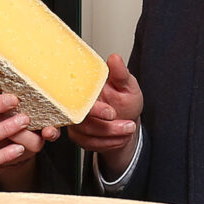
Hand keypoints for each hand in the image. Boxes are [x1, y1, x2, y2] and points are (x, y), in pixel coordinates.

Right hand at [71, 54, 141, 170]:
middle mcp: (75, 105)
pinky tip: (120, 137)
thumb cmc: (124, 101)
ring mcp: (74, 122)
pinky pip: (89, 144)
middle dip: (108, 127)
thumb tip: (115, 58)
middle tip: (129, 126)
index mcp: (84, 89)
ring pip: (87, 135)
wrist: (126, 120)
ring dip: (112, 136)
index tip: (112, 113)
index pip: (81, 101)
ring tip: (129, 129)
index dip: (96, 109)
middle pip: (83, 122)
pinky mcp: (77, 136)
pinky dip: (108, 143)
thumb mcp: (128, 85)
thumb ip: (121, 74)